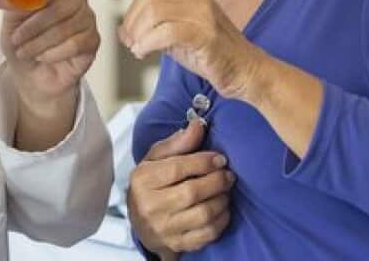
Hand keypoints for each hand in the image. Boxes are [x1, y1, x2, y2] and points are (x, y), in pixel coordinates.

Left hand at [2, 0, 100, 108]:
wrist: (31, 78)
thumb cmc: (21, 46)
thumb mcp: (12, 22)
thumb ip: (19, 2)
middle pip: (61, 3)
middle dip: (35, 23)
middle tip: (15, 38)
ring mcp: (87, 19)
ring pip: (65, 26)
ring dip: (39, 41)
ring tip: (24, 51)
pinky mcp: (93, 41)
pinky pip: (74, 43)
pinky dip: (53, 53)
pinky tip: (42, 57)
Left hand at [106, 0, 265, 100]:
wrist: (245, 70)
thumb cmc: (209, 52)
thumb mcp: (175, 33)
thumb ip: (151, 25)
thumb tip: (121, 30)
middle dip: (130, 20)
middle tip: (129, 41)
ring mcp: (203, 13)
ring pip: (153, 12)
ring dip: (137, 33)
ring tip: (138, 49)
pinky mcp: (205, 34)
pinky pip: (166, 32)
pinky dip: (147, 43)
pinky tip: (145, 53)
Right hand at [127, 119, 234, 256]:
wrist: (140, 223)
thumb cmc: (150, 184)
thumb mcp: (156, 159)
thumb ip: (177, 142)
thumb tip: (198, 125)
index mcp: (143, 180)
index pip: (177, 168)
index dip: (203, 162)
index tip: (220, 158)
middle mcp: (150, 206)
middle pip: (192, 192)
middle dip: (217, 181)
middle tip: (228, 174)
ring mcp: (163, 228)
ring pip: (203, 214)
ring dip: (222, 200)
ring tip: (225, 190)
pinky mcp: (176, 244)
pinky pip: (207, 234)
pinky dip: (221, 220)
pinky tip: (222, 209)